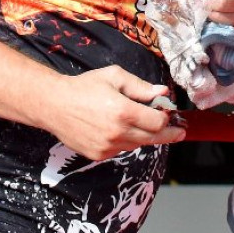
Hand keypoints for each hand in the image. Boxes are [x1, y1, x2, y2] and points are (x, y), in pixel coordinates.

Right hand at [41, 65, 185, 159]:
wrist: (53, 105)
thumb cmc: (84, 87)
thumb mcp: (114, 77)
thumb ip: (141, 86)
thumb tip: (163, 92)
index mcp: (124, 111)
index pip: (158, 122)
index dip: (167, 118)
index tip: (170, 113)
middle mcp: (117, 132)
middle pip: (153, 138)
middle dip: (168, 134)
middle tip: (180, 132)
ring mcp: (107, 146)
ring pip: (137, 144)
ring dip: (144, 135)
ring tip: (142, 124)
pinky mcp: (98, 155)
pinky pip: (121, 149)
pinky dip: (126, 140)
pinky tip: (118, 128)